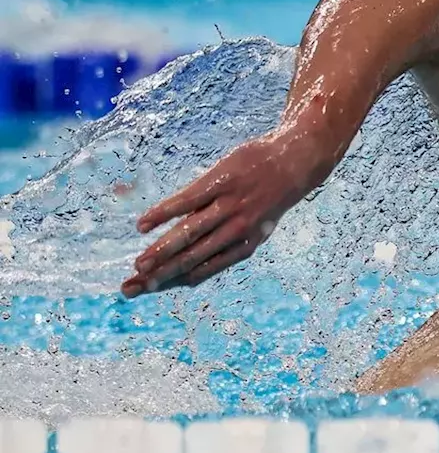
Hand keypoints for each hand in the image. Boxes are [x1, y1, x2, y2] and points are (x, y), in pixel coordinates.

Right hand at [121, 132, 328, 297]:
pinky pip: (186, 200)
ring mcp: (229, 205)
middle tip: (130, 287)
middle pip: (192, 257)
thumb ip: (225, 244)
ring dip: (162, 251)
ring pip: (189, 233)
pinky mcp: (220, 181)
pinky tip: (143, 225)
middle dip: (161, 274)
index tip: (145, 290)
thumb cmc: (268, 197)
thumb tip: (193, 267)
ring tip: (139, 264)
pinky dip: (164, 213)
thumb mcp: (255, 226)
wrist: (294, 161)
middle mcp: (236, 230)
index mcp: (244, 245)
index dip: (172, 281)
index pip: (202, 269)